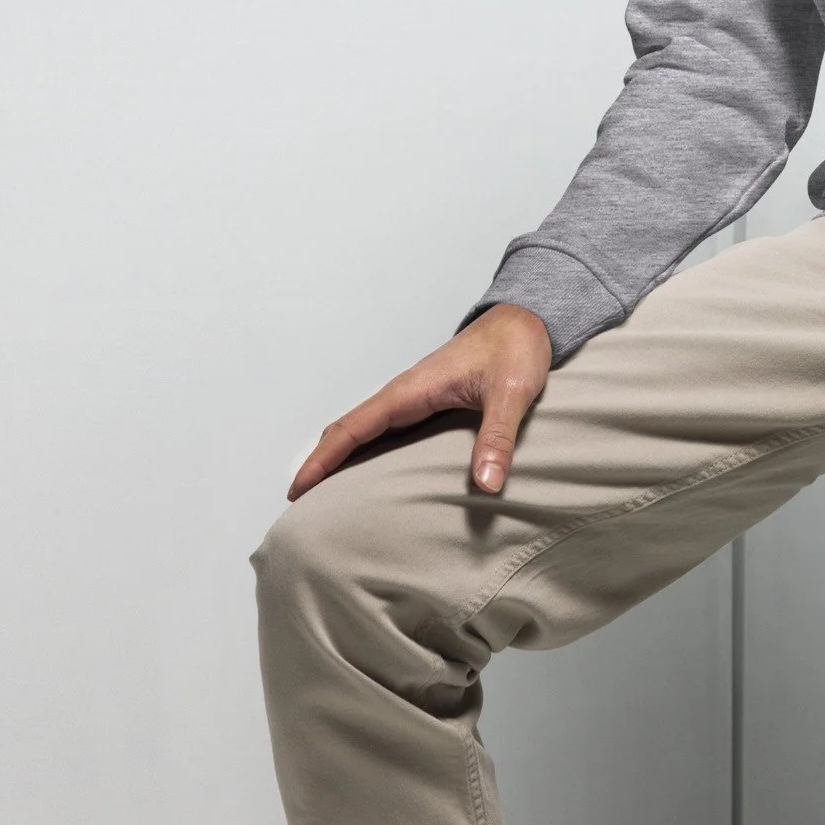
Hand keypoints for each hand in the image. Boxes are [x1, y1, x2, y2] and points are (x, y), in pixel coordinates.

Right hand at [286, 303, 552, 501]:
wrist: (528, 319)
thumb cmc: (517, 348)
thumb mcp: (511, 394)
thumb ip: (498, 438)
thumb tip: (486, 484)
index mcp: (412, 391)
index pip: (353, 428)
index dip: (322, 459)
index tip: (296, 489)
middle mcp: (405, 393)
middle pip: (349, 431)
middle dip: (321, 464)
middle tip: (300, 505)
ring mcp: (415, 397)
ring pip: (366, 430)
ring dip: (341, 457)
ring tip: (324, 497)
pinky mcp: (429, 400)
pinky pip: (386, 428)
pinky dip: (367, 449)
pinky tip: (371, 471)